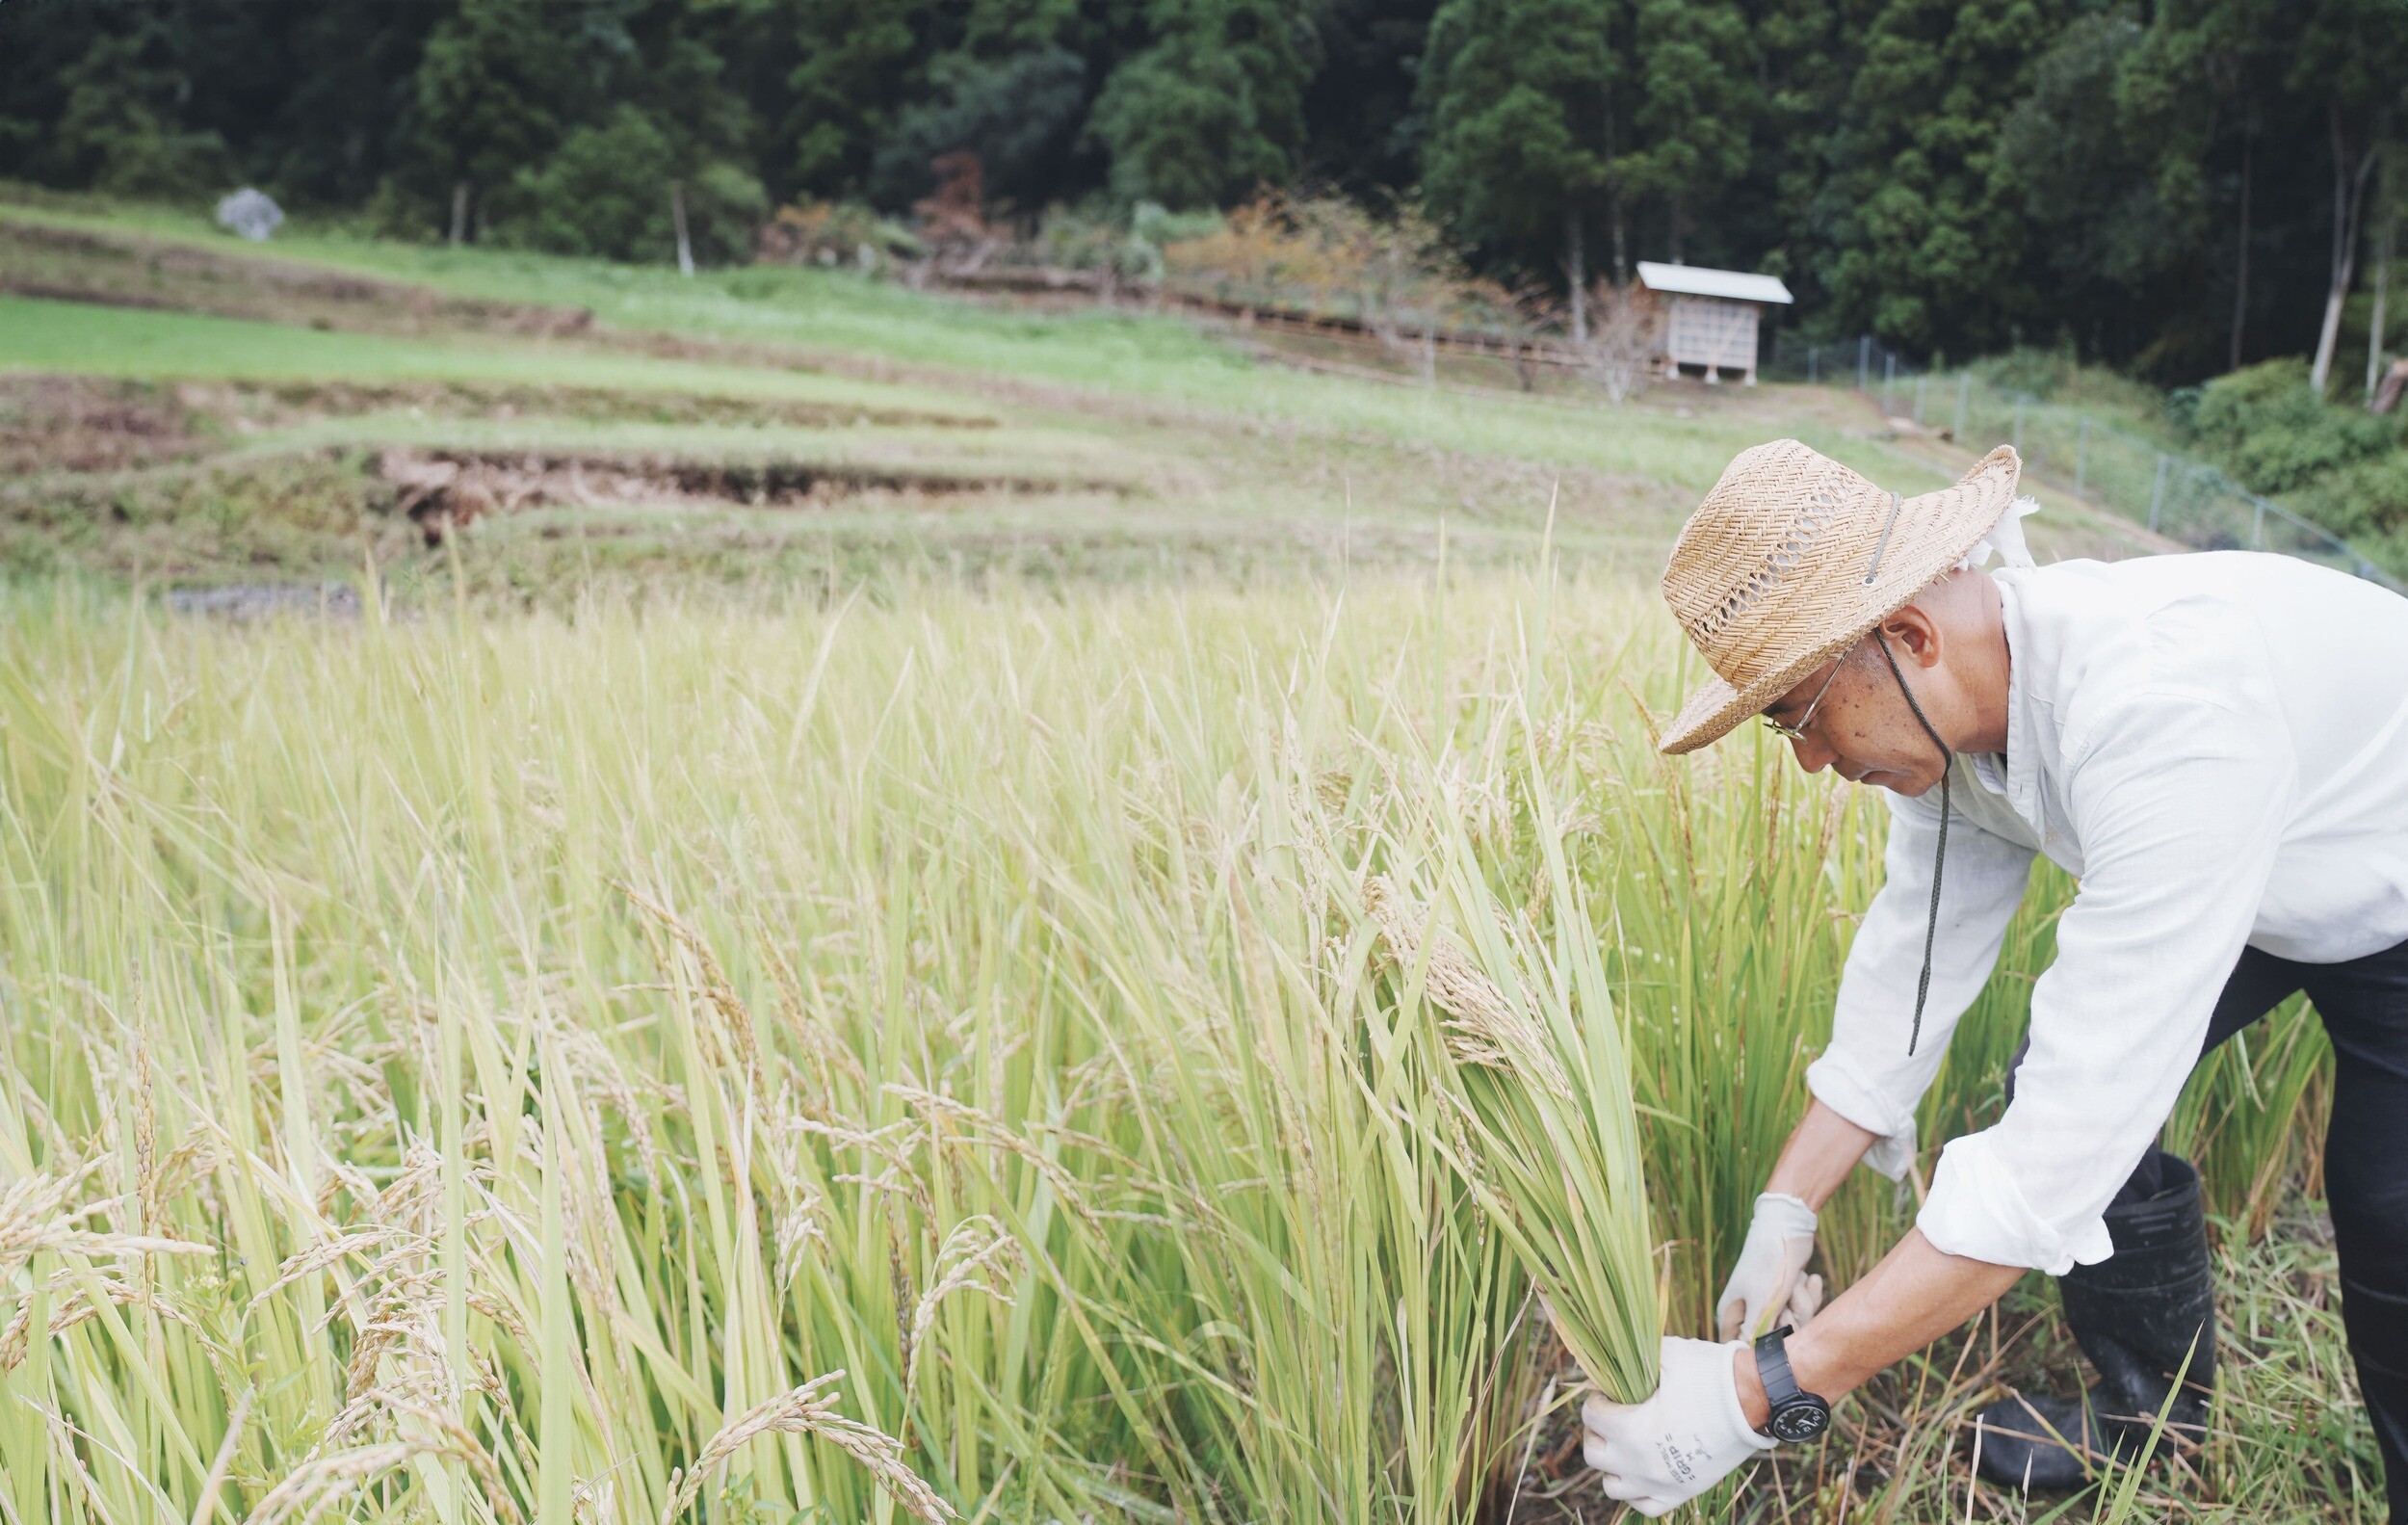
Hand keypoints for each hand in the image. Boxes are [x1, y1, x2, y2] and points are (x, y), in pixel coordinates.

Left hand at [1582, 1336, 1772, 1515]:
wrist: (1753, 1400)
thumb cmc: (1710, 1375)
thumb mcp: (1666, 1355)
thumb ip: (1634, 1357)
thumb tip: (1614, 1355)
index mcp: (1632, 1430)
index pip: (1590, 1417)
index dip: (1596, 1399)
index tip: (1607, 1391)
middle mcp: (1641, 1465)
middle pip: (1593, 1454)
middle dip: (1597, 1431)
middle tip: (1611, 1416)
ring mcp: (1661, 1483)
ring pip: (1612, 1486)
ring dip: (1612, 1465)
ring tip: (1623, 1444)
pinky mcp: (1682, 1493)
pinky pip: (1644, 1506)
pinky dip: (1636, 1491)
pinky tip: (1641, 1470)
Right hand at [1716, 1192, 1823, 1342]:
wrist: (1787, 1227)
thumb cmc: (1768, 1263)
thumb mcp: (1762, 1302)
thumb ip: (1756, 1333)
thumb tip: (1749, 1357)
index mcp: (1731, 1313)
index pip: (1737, 1347)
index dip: (1756, 1351)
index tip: (1772, 1341)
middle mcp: (1750, 1311)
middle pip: (1773, 1340)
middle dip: (1790, 1322)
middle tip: (1787, 1303)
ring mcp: (1771, 1303)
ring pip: (1795, 1324)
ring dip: (1803, 1303)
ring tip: (1797, 1283)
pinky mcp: (1790, 1296)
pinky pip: (1805, 1309)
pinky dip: (1809, 1293)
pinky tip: (1807, 1277)